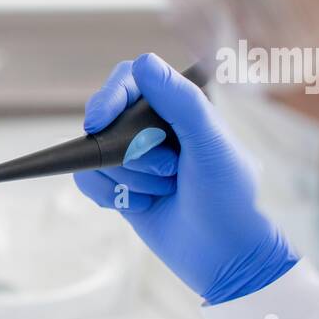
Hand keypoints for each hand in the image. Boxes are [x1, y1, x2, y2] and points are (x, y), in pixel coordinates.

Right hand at [73, 53, 297, 304]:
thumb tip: (142, 61)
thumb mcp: (210, 143)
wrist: (226, 257)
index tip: (99, 121)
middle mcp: (153, 128)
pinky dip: (110, 195)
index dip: (109, 97)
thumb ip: (181, 100)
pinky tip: (142, 205)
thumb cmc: (230, 196)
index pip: (130, 82)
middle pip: (105, 120)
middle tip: (167, 171)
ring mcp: (133, 160)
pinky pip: (88, 180)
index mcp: (180, 107)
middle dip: (129, 151)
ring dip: (127, 178)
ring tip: (164, 191)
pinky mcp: (120, 188)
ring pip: (94, 154)